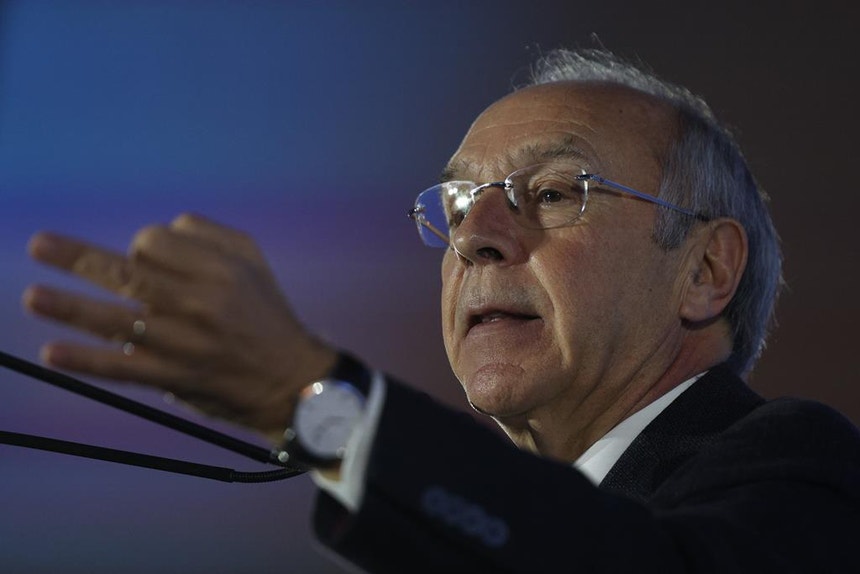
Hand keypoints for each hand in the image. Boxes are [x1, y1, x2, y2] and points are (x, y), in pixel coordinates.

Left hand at [22, 213, 336, 441]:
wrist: (290, 379)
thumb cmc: (266, 313)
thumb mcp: (252, 260)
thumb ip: (209, 234)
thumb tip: (158, 232)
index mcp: (220, 268)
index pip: (156, 241)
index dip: (140, 246)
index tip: (144, 261)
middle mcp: (200, 302)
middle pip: (128, 272)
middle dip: (78, 258)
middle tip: (38, 245)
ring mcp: (184, 342)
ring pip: (117, 319)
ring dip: (70, 307)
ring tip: (33, 298)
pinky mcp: (174, 376)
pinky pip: (123, 368)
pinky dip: (86, 360)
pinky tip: (53, 353)